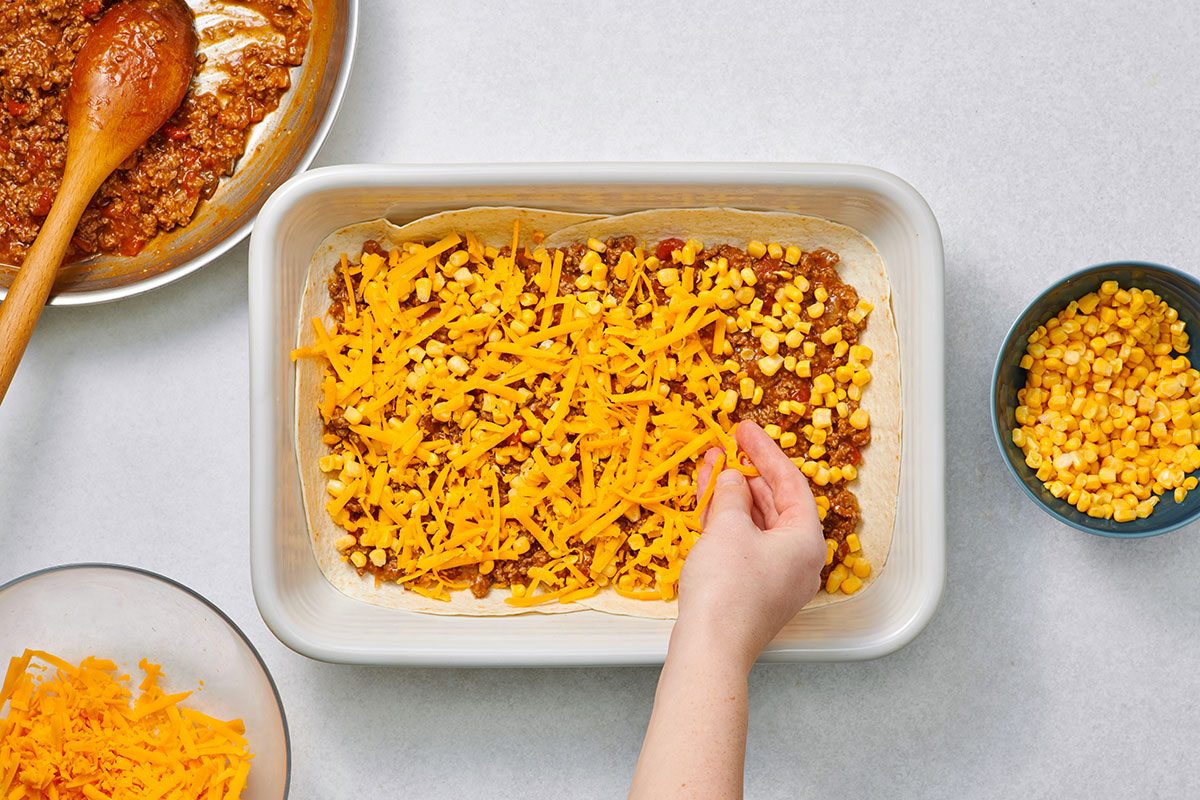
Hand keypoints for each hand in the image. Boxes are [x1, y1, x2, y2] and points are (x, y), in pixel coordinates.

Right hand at [676, 420, 826, 666]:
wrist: (709, 650)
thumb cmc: (726, 588)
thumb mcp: (728, 527)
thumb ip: (730, 495)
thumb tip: (730, 479)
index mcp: (806, 541)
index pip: (790, 483)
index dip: (765, 451)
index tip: (744, 429)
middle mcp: (799, 559)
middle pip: (776, 503)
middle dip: (747, 473)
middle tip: (726, 446)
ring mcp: (776, 577)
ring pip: (757, 523)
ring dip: (733, 495)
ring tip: (710, 466)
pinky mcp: (754, 590)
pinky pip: (745, 544)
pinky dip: (728, 521)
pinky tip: (707, 501)